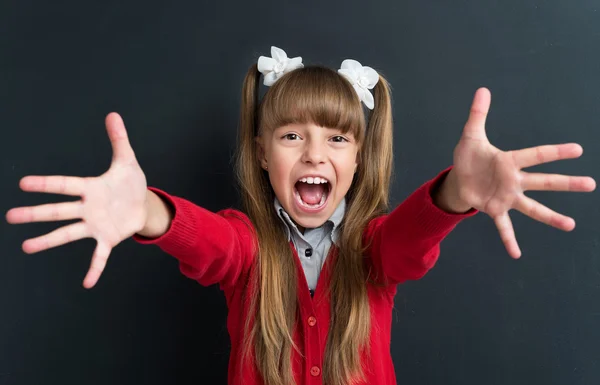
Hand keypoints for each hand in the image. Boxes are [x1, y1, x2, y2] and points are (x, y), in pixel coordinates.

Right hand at [6, 113, 147, 287]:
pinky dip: (94, 269)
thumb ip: (119, 140)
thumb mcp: (127, 161)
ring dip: (48, 241)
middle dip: (36, 213)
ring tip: (26, 247)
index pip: (65, 184)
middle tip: (10, 216)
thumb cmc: (130, 184)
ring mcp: (95, 225)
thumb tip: (113, 114)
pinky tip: (87, 283)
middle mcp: (87, 208)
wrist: (143, 205)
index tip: (23, 183)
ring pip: (68, 233)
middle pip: (59, 210)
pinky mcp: (107, 239)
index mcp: (90, 188)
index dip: (46, 184)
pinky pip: (99, 256)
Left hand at [449, 87, 595, 258]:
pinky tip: (516, 254)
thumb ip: (477, 115)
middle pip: (543, 182)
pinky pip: (504, 227)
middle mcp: (513, 180)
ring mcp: (506, 197)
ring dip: (550, 217)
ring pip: (532, 208)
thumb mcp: (470, 136)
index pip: (536, 154)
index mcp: (510, 161)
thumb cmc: (469, 158)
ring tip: (571, 225)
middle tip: (592, 184)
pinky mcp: (494, 210)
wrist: (459, 179)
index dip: (555, 152)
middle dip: (566, 183)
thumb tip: (482, 90)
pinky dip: (509, 240)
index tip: (578, 150)